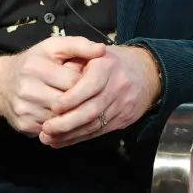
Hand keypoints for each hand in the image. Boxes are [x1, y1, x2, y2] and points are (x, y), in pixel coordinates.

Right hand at [0, 36, 105, 135]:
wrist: (2, 83)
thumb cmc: (34, 62)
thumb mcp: (53, 47)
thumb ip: (79, 45)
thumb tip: (102, 49)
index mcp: (36, 67)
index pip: (73, 82)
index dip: (85, 82)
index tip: (87, 80)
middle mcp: (27, 89)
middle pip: (68, 102)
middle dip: (80, 99)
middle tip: (85, 95)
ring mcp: (24, 109)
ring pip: (61, 119)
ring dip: (72, 114)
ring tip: (76, 105)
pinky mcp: (24, 125)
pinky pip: (52, 130)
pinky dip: (61, 124)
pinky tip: (64, 116)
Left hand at [39, 45, 160, 147]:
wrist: (146, 71)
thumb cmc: (110, 60)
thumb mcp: (93, 52)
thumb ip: (75, 62)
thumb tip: (55, 80)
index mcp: (108, 66)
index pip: (90, 85)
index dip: (71, 98)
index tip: (53, 107)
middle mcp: (118, 86)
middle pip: (92, 110)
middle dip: (66, 123)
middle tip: (46, 128)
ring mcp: (123, 105)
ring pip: (95, 125)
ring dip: (69, 135)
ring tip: (48, 138)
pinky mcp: (123, 120)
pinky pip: (99, 132)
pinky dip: (78, 138)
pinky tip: (62, 140)